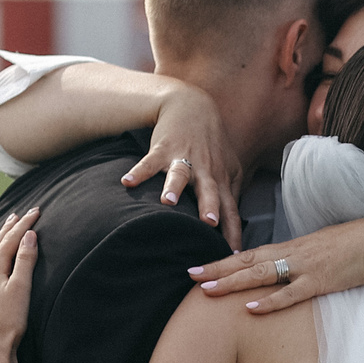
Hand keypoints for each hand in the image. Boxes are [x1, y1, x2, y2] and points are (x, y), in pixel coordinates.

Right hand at [121, 82, 242, 248]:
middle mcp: (205, 171)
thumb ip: (232, 194)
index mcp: (221, 180)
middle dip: (210, 207)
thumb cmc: (212, 144)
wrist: (192, 107)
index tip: (234, 255)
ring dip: (174, 187)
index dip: (233, 232)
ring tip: (167, 202)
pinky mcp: (162, 149)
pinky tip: (126, 182)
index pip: (231, 211)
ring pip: (180, 175)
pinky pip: (149, 162)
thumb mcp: (228, 167)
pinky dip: (138, 171)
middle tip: (209, 224)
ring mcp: (184, 159)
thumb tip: (236, 225)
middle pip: (210, 192)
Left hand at [192, 216, 363, 313]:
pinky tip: (249, 308)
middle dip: (217, 269)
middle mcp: (292, 254)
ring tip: (206, 290)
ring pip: (260, 274)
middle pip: (247, 262)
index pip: (250, 253)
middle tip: (190, 275)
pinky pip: (289, 293)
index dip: (224, 260)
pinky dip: (269, 301)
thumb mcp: (321, 248)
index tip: (201, 266)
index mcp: (292, 247)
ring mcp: (304, 268)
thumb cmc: (355, 245)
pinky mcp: (319, 282)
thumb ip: (300, 259)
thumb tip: (284, 269)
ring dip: (231, 282)